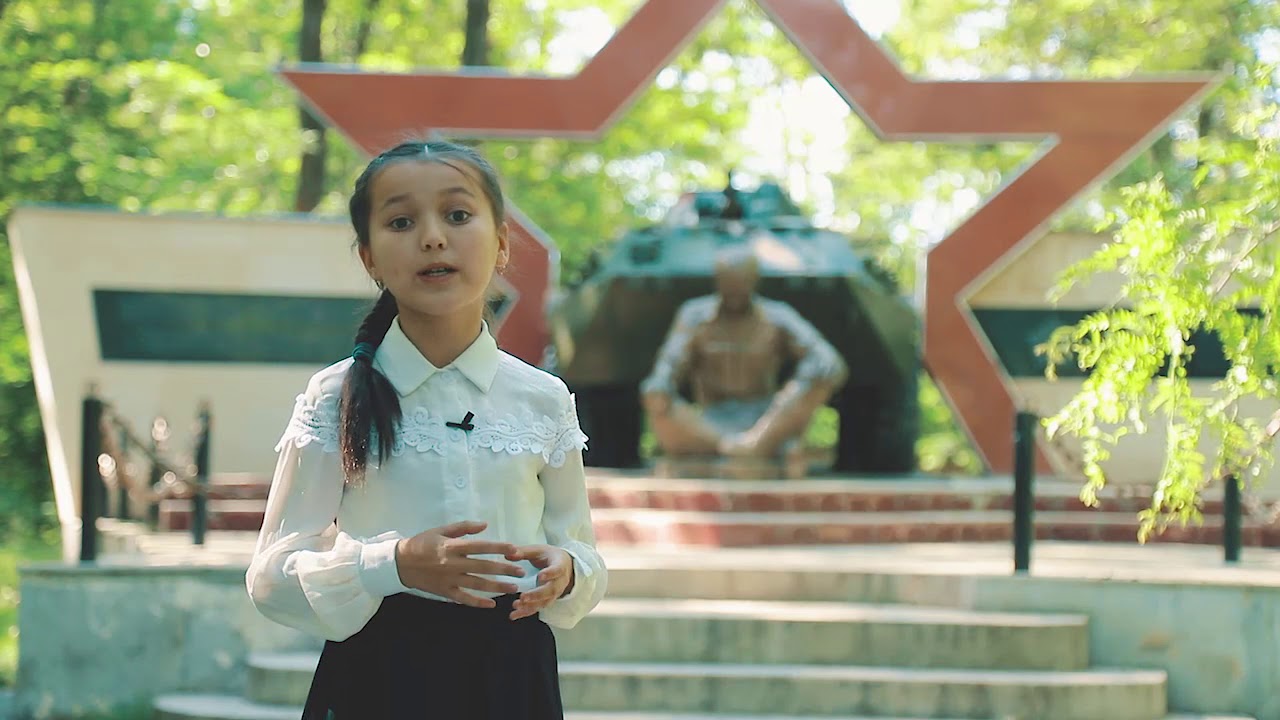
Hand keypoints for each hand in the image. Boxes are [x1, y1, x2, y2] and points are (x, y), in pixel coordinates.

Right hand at [394, 520, 525, 608]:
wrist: (399, 563)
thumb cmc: (421, 544)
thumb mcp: (440, 530)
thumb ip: (463, 528)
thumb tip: (484, 525)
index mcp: (452, 547)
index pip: (480, 547)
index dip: (498, 548)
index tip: (514, 550)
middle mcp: (453, 564)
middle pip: (483, 567)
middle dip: (504, 570)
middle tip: (521, 572)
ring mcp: (449, 580)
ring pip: (477, 584)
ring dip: (497, 587)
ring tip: (513, 588)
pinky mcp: (444, 591)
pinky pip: (463, 598)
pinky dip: (477, 602)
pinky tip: (491, 604)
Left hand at [504, 544, 573, 620]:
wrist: (565, 566)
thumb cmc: (550, 557)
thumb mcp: (539, 550)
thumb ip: (524, 552)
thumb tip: (507, 554)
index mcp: (560, 565)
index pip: (557, 570)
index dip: (550, 574)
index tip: (540, 576)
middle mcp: (560, 581)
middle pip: (551, 590)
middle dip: (537, 595)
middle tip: (523, 597)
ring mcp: (554, 593)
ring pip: (545, 601)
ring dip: (531, 605)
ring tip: (516, 605)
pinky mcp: (547, 600)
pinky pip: (538, 608)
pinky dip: (526, 612)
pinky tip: (514, 615)